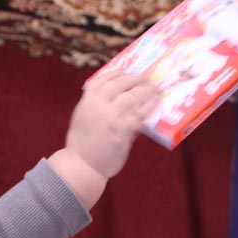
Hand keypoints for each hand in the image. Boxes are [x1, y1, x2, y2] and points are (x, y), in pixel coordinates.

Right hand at [49, 71, 157, 208]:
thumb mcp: (83, 116)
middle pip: (122, 84)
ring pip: (133, 98)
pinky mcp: (122, 131)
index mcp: (87, 100)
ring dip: (146, 91)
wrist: (82, 165)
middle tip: (147, 79)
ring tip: (155, 89)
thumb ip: (96, 104)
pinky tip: (154, 105)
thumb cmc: (82, 142)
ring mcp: (111, 117)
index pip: (104, 79)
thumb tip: (117, 95)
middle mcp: (98, 105)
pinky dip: (148, 108)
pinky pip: (139, 115)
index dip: (119, 73)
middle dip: (137, 79)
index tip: (129, 72)